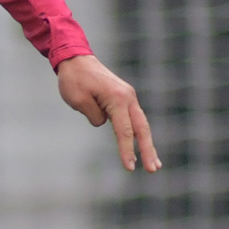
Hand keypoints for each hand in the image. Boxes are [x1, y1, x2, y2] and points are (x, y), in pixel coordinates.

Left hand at [56, 54, 160, 172]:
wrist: (75, 58)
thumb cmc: (74, 79)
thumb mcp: (79, 101)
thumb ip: (95, 116)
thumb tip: (105, 123)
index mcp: (118, 99)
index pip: (124, 131)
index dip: (127, 151)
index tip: (130, 168)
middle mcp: (128, 97)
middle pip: (141, 129)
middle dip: (148, 150)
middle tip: (154, 170)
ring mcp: (128, 96)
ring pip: (141, 124)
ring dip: (147, 144)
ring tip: (154, 164)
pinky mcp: (124, 97)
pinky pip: (134, 119)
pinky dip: (139, 133)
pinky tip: (143, 146)